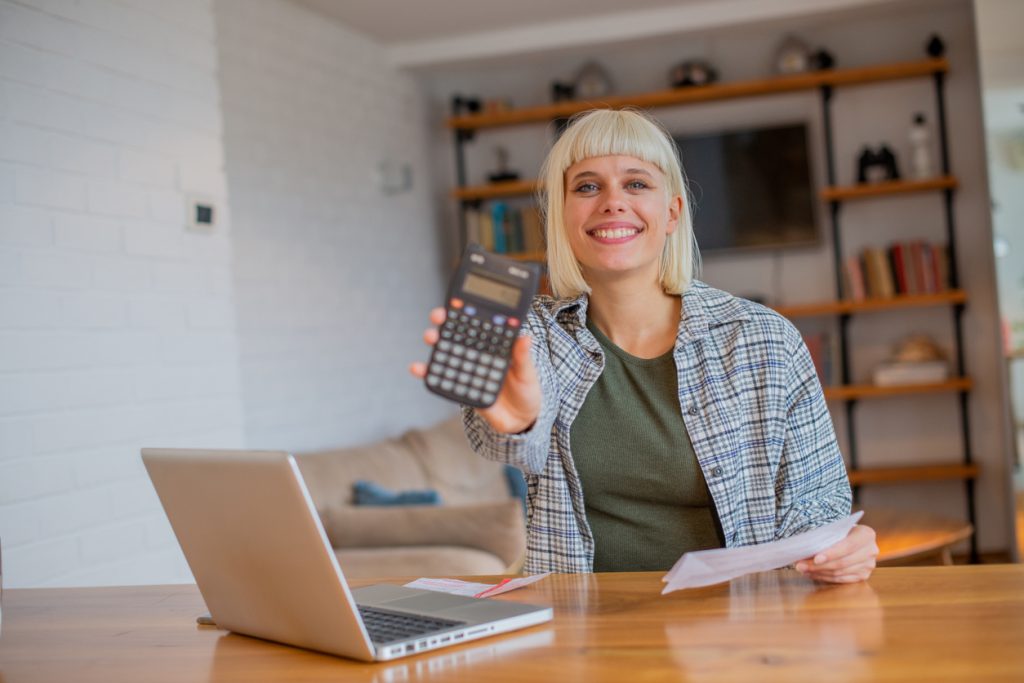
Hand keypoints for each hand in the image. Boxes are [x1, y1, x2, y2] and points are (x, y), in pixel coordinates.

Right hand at [410, 307, 541, 433]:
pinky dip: (427, 372)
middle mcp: (478, 353)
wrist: (520, 420)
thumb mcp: (528, 373)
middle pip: (458, 333)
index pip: (478, 323)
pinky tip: (417, 368)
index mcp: (495, 345)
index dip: (467, 312)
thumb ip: (522, 357)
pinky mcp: (460, 387)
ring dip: (435, 342)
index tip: (458, 303)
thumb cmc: (526, 391)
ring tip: (429, 337)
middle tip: (438, 317)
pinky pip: (441, 377)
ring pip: (447, 351)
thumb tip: (525, 337)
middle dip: (445, 322)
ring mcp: (467, 368)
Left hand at [795, 524, 877, 583]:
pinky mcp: (863, 576)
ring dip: (819, 572)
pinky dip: (825, 577)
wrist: (853, 537)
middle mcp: (871, 550)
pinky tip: (812, 574)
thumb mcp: (836, 528)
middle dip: (819, 566)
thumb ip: (826, 537)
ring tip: (803, 569)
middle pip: (842, 562)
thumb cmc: (841, 531)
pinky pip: (841, 579)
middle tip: (800, 565)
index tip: (816, 559)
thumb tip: (804, 549)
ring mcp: (868, 565)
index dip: (831, 554)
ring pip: (840, 572)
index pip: (848, 546)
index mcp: (866, 534)